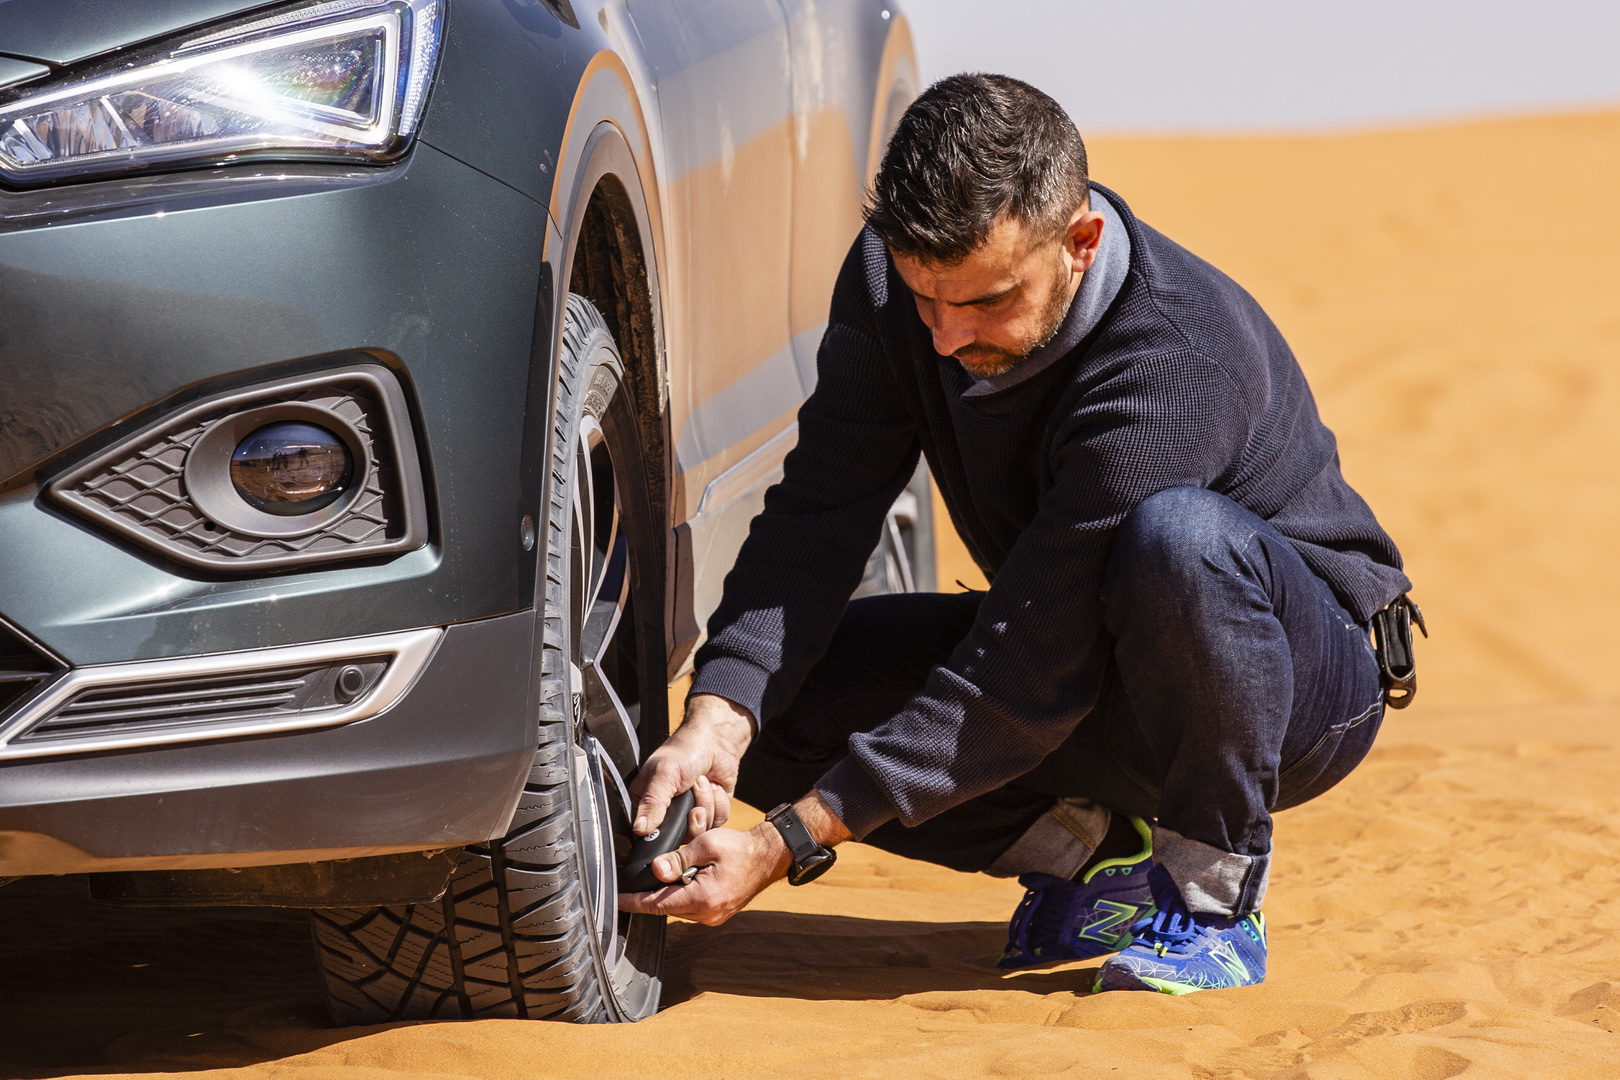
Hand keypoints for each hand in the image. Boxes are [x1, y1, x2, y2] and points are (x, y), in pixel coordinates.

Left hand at [617, 792, 852, 924]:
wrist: (768, 857)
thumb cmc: (739, 848)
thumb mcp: (706, 845)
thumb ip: (678, 858)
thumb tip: (655, 870)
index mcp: (702, 898)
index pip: (657, 904)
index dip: (633, 902)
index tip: (615, 901)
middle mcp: (707, 914)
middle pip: (665, 907)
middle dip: (650, 894)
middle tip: (633, 882)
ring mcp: (713, 917)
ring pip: (677, 907)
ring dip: (667, 893)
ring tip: (661, 876)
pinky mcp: (717, 913)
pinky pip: (689, 906)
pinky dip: (680, 894)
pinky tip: (679, 880)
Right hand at [630, 693, 754, 839]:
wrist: (715, 742)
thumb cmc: (685, 752)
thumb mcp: (664, 774)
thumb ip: (652, 803)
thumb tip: (639, 829)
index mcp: (647, 804)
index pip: (648, 834)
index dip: (663, 831)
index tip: (674, 815)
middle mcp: (667, 814)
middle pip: (678, 837)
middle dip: (690, 814)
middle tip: (691, 790)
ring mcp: (689, 815)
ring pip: (700, 831)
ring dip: (706, 803)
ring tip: (702, 781)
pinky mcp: (710, 814)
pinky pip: (717, 822)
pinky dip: (719, 803)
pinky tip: (714, 786)